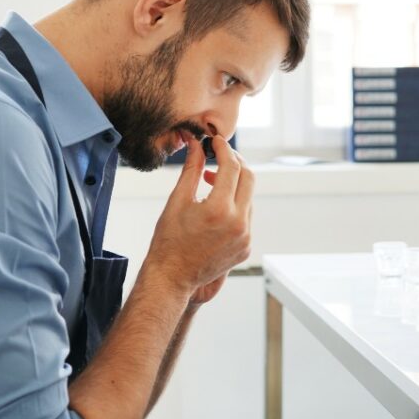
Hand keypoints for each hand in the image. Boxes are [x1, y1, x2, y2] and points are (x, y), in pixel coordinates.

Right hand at [145, 136, 253, 301]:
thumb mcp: (178, 200)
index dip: (224, 150)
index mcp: (219, 210)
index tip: (216, 142)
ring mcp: (245, 237)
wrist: (172, 276)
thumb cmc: (169, 240)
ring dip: (234, 184)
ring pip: (248, 197)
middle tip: (220, 155)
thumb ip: (191, 169)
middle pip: (249, 178)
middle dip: (235, 162)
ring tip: (212, 181)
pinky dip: (235, 205)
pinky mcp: (246, 247)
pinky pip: (246, 217)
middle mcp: (238, 223)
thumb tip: (197, 144)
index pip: (231, 167)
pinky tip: (216, 206)